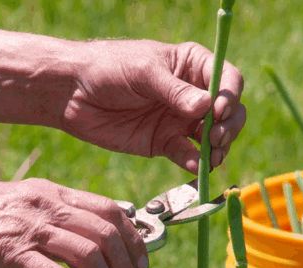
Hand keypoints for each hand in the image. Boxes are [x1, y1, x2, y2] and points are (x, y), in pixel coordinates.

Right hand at [0, 179, 148, 267]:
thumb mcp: (12, 216)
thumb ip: (44, 229)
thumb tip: (74, 260)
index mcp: (48, 192)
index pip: (110, 209)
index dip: (133, 238)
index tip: (139, 264)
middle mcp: (45, 204)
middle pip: (109, 233)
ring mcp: (28, 227)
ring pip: (92, 255)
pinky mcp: (10, 253)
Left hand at [60, 39, 245, 173]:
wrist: (72, 93)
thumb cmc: (108, 68)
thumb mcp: (144, 72)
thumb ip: (175, 91)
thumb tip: (207, 108)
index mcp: (192, 66)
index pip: (228, 79)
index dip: (230, 96)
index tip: (217, 111)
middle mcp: (192, 94)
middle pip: (228, 113)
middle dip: (229, 127)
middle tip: (214, 137)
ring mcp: (180, 121)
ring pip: (213, 138)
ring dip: (217, 149)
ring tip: (210, 156)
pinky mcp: (164, 143)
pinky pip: (188, 156)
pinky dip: (196, 163)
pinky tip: (196, 167)